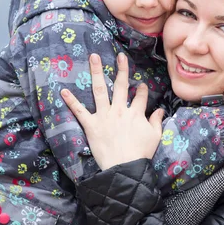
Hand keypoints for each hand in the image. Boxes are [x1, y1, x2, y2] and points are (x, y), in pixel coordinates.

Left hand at [61, 53, 163, 169]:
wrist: (124, 168)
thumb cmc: (141, 153)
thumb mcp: (155, 136)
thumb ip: (157, 121)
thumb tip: (160, 110)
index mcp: (136, 113)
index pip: (140, 96)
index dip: (142, 89)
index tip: (141, 85)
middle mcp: (120, 110)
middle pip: (120, 85)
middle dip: (122, 69)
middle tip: (120, 56)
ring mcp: (104, 116)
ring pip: (99, 90)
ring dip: (96, 72)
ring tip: (93, 57)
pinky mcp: (91, 125)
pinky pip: (79, 111)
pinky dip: (71, 101)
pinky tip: (63, 91)